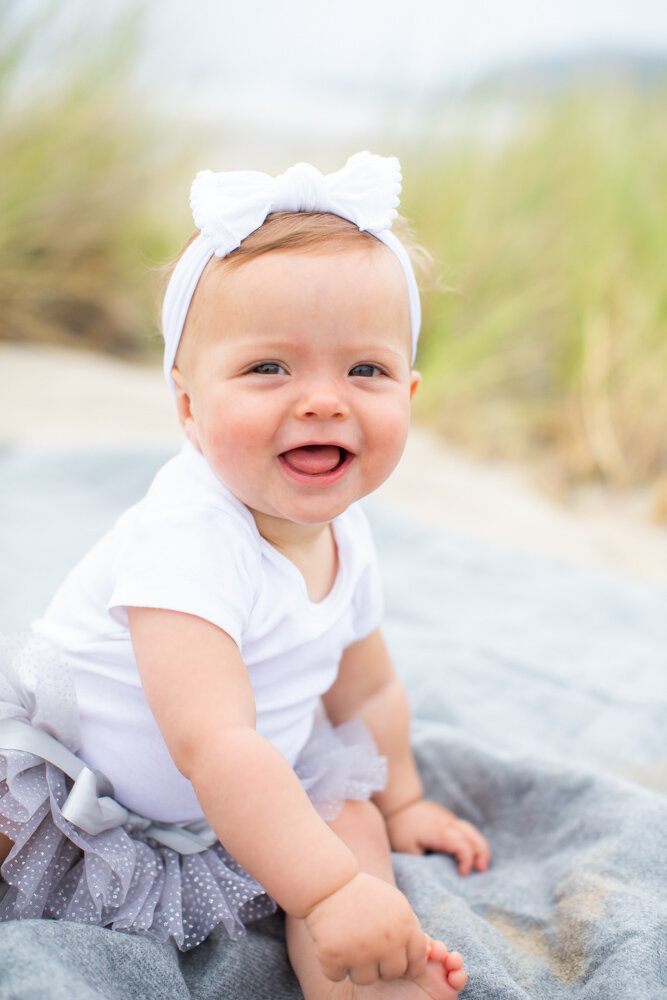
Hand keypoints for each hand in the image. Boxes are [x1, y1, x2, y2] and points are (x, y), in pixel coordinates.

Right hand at [304, 872, 428, 984]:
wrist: (329, 882)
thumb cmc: (364, 894)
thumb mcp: (395, 904)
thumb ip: (409, 928)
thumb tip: (428, 955)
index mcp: (405, 927)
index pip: (417, 962)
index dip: (408, 965)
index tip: (397, 962)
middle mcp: (387, 942)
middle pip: (392, 974)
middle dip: (381, 966)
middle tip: (368, 951)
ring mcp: (360, 951)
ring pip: (366, 979)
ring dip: (356, 967)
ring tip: (349, 945)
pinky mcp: (334, 956)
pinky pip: (337, 975)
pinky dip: (333, 965)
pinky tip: (332, 945)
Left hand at [386, 799, 490, 874]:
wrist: (399, 803)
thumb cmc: (401, 829)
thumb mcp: (406, 849)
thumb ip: (423, 862)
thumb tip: (437, 873)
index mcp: (439, 831)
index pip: (462, 844)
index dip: (466, 859)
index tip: (462, 874)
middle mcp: (448, 823)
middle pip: (473, 836)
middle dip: (481, 853)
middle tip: (481, 869)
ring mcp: (449, 819)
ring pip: (472, 831)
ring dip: (480, 847)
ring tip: (481, 864)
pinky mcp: (448, 818)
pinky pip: (466, 829)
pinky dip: (472, 841)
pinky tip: (471, 854)